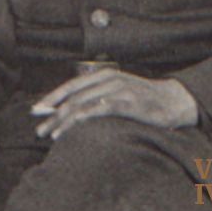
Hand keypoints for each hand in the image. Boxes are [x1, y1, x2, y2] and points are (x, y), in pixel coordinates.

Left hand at [32, 69, 198, 140]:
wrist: (175, 100)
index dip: (51, 98)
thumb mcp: (118, 91)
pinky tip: (72, 128)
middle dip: (53, 114)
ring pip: (82, 104)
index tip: (36, 111)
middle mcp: (107, 79)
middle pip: (72, 98)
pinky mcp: (128, 102)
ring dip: (64, 121)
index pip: (70, 87)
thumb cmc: (143, 99)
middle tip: (39, 129)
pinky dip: (82, 118)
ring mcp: (117, 90)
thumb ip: (97, 96)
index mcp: (102, 75)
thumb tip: (72, 109)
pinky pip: (99, 109)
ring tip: (52, 135)